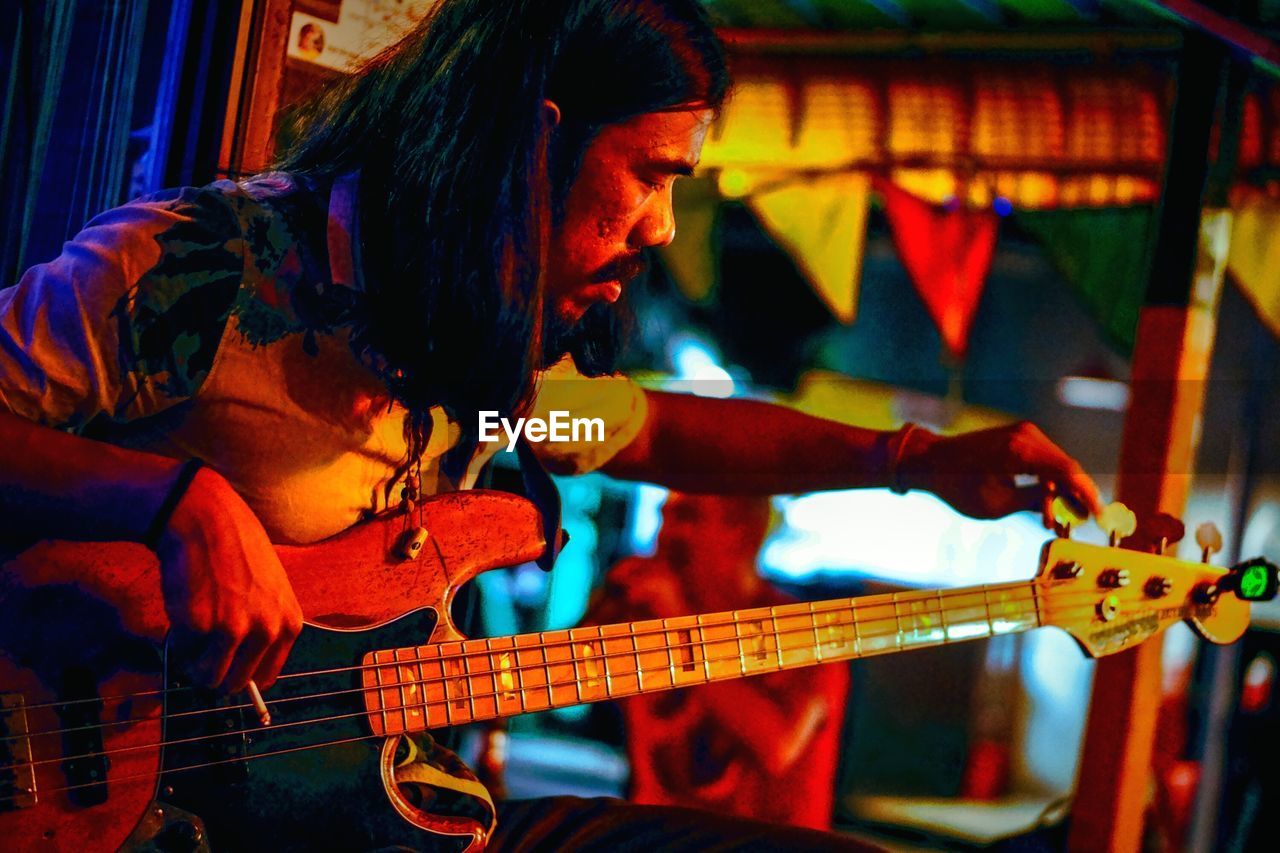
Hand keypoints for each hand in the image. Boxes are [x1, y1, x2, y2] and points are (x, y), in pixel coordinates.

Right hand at [155, 467, 302, 691]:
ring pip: (208, 678)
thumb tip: (247, 668)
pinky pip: (182, 655)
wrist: (205, 519)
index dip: (241, 672)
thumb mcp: (271, 589)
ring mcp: (233, 630)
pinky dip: (177, 641)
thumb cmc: (236, 550)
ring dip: (193, 662)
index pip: (266, 676)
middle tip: (202, 648)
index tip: (227, 662)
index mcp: (288, 624)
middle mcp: (267, 630)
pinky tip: (183, 610)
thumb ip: (265, 625)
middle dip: (214, 671)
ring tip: (192, 632)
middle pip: (235, 683)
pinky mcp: (199, 626)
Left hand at [898, 421, 1102, 523]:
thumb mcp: (996, 504)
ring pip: (1058, 465)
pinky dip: (1049, 482)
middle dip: (1074, 498)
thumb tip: (1068, 508)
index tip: (1100, 516)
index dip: (1088, 494)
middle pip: (1066, 468)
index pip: (1068, 471)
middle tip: (1075, 525)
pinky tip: (1047, 505)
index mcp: (1020, 450)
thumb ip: (1035, 503)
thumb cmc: (956, 485)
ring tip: (1053, 520)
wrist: (929, 461)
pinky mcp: (1019, 438)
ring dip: (1061, 492)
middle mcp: (1026, 435)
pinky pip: (1044, 461)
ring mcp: (1023, 434)